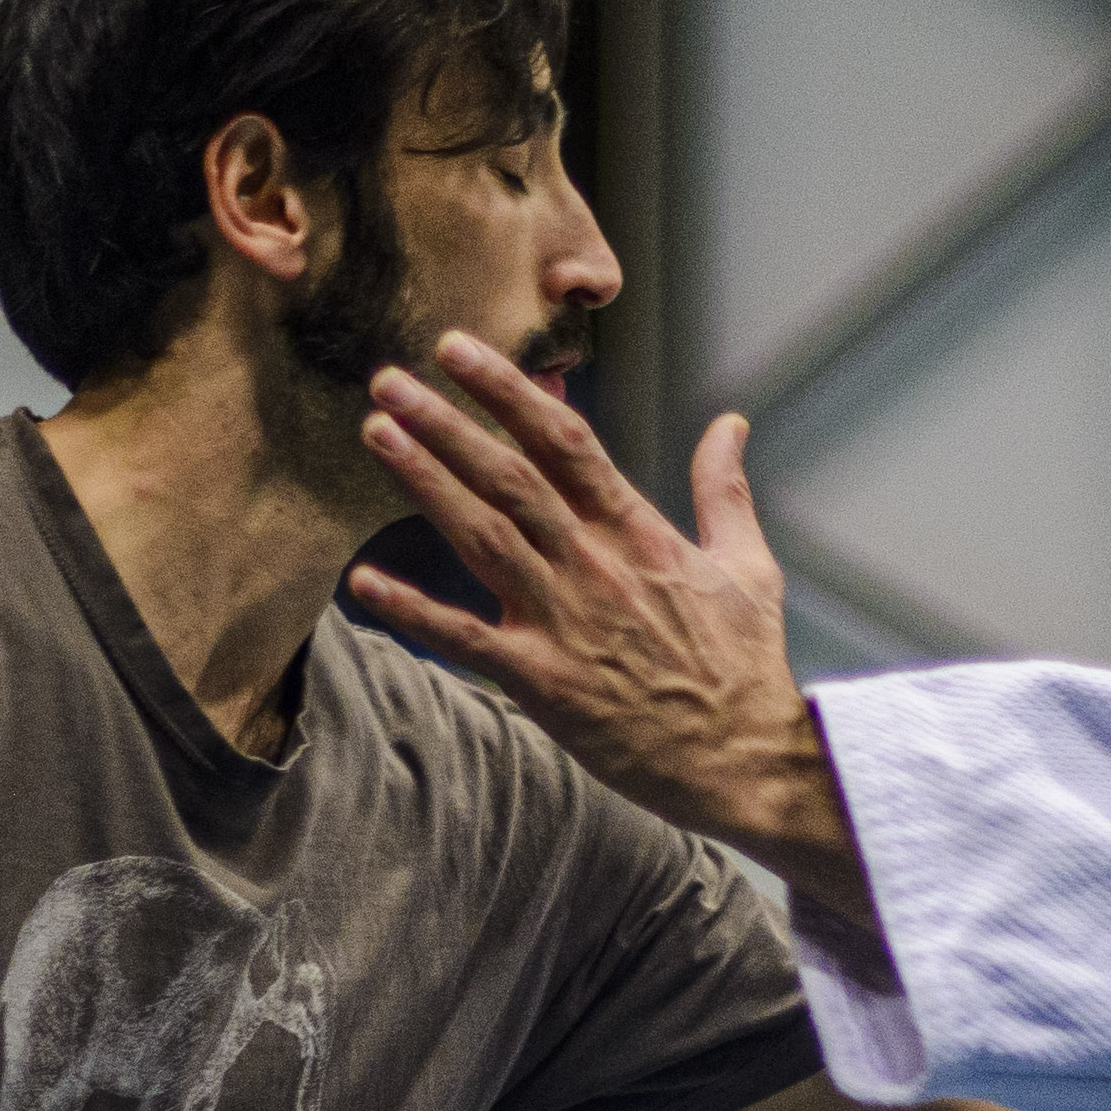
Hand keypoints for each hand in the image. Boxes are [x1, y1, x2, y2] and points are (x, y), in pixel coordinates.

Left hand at [341, 339, 865, 913]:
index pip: (563, 441)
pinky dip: (413, 611)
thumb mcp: (748, 565)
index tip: (459, 351)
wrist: (744, 759)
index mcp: (637, 532)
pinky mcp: (543, 682)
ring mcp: (564, 621)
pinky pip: (464, 640)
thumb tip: (729, 422)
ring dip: (425, 482)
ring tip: (377, 433)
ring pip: (482, 535)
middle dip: (446, 421)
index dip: (508, 390)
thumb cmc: (745, 667)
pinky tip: (363, 582)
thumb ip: (724, 489)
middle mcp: (594, 564)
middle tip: (388, 378)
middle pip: (508, 476)